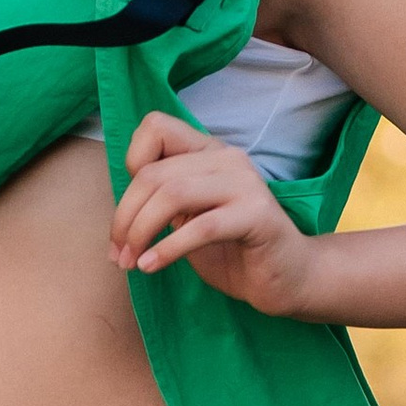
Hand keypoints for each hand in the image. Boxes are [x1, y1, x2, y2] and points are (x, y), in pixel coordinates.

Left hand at [110, 111, 328, 316]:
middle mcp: (228, 158)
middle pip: (154, 174)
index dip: (132, 162)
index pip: (156, 127)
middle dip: (125, 217)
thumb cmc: (232, 249)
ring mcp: (245, 184)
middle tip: (119, 254)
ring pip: (172, 195)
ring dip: (141, 232)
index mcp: (209, 151)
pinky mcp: (257, 215)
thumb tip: (119, 211)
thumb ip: (162, 200)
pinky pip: (201, 227)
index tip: (129, 208)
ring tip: (132, 262)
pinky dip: (167, 249)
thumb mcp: (189, 217)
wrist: (286, 279)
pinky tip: (152, 266)